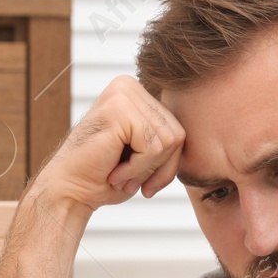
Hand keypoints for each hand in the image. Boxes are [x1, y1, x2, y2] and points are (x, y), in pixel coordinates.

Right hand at [29, 76, 184, 214]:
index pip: (178, 129)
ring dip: (146, 170)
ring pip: (168, 141)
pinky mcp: (119, 109)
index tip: (144, 182)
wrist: (69, 192)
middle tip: (130, 181)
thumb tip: (209, 127)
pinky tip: (114, 172)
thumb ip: (167, 138)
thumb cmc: (105, 177)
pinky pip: (154, 147)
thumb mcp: (146, 154)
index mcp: (135, 92)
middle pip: (178, 134)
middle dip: (160, 168)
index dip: (167, 164)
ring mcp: (123, 94)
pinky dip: (138, 169)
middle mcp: (129, 86)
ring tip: (119, 175)